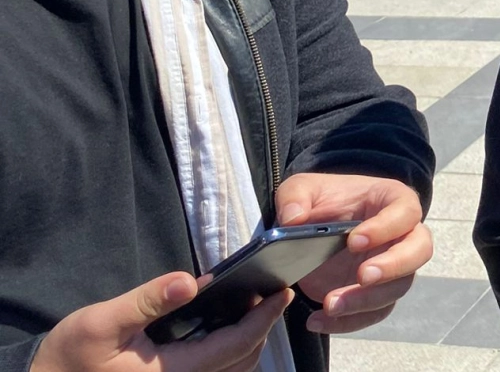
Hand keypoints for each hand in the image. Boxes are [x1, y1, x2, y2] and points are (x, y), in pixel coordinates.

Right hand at [30, 271, 291, 371]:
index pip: (235, 346)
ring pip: (233, 370)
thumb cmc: (72, 356)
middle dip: (262, 327)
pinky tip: (225, 326)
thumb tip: (191, 281)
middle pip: (243, 360)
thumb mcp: (101, 322)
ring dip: (249, 340)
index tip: (283, 292)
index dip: (264, 318)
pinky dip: (231, 351)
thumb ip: (147, 301)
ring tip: (252, 306)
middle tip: (270, 292)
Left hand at [275, 173, 432, 334]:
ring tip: (330, 304)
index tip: (353, 240)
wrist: (321, 226)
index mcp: (392, 201)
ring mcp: (395, 266)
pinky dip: (349, 321)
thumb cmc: (324, 201)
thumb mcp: (302, 189)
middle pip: (419, 251)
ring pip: (399, 287)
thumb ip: (294, 197)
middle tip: (362, 277)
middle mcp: (403, 235)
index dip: (385, 227)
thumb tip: (293, 218)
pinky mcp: (380, 293)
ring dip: (367, 300)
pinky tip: (319, 320)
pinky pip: (376, 312)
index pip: (405, 211)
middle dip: (393, 266)